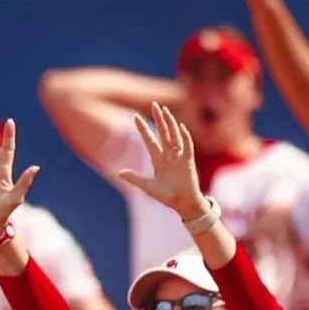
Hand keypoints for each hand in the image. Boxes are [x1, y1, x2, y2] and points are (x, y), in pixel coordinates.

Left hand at [116, 102, 207, 222]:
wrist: (182, 204)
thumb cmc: (166, 196)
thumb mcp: (148, 187)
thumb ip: (135, 178)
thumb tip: (119, 172)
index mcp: (158, 159)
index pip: (149, 140)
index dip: (143, 128)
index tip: (135, 116)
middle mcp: (168, 155)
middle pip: (163, 133)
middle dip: (159, 119)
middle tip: (155, 105)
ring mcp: (179, 157)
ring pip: (174, 136)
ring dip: (170, 124)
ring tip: (165, 111)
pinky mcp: (188, 161)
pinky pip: (187, 146)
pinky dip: (185, 138)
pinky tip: (181, 127)